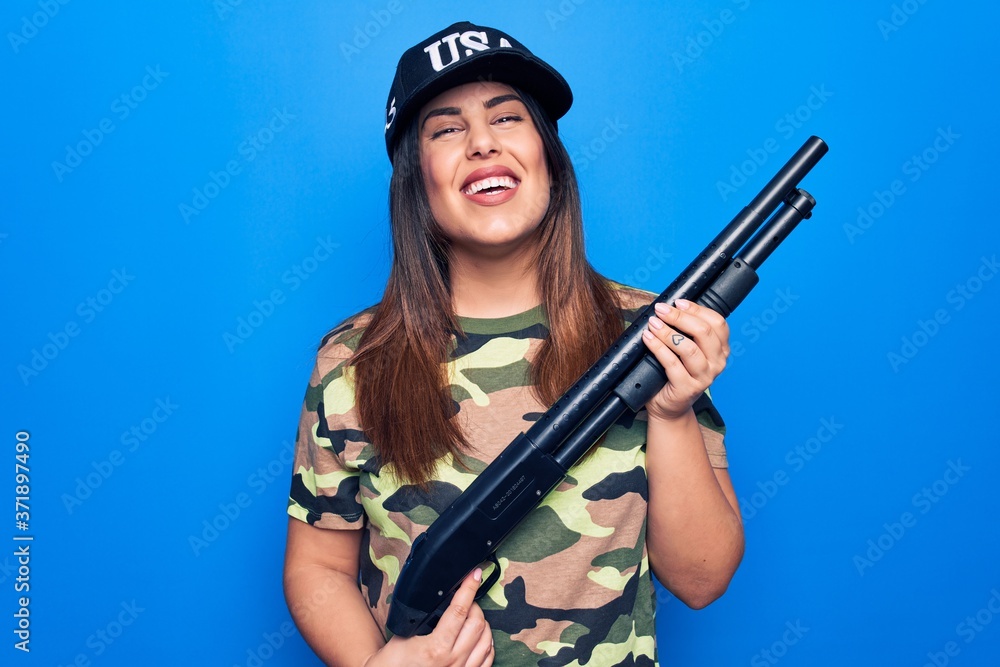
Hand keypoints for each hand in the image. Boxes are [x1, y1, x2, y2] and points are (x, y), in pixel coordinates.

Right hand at [364, 569, 493, 666]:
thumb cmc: (392, 662)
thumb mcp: (403, 635)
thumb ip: (423, 618)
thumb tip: (438, 599)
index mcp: (436, 648)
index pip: (459, 610)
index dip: (469, 589)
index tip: (475, 575)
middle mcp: (453, 661)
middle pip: (477, 623)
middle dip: (474, 606)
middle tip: (466, 600)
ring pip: (486, 640)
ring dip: (482, 624)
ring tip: (472, 617)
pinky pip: (488, 658)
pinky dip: (487, 643)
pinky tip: (480, 636)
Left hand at [640, 299, 729, 421]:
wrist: (669, 406)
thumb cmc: (675, 373)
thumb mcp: (685, 349)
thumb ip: (684, 331)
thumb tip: (666, 307)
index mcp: (721, 349)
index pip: (717, 323)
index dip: (697, 309)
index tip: (677, 302)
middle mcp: (717, 363)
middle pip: (704, 332)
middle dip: (680, 317)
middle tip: (661, 310)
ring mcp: (705, 377)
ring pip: (688, 348)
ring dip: (668, 332)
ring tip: (653, 323)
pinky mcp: (688, 388)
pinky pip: (672, 364)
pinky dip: (658, 348)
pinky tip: (648, 338)